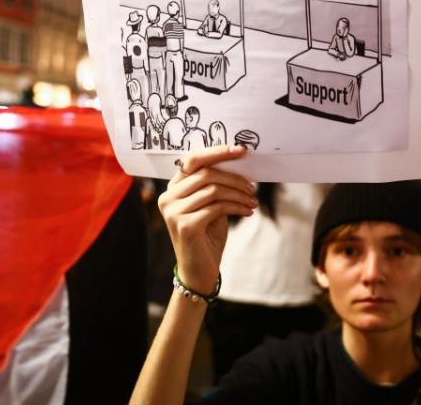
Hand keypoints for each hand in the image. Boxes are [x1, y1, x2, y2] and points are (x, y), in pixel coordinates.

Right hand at [158, 145, 254, 294]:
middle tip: (252, 187)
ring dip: (238, 194)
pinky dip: (236, 207)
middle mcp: (168, 197)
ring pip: (214, 190)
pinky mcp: (184, 226)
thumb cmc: (207, 235)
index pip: (193, 159)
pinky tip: (247, 211)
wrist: (199, 270)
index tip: (240, 150)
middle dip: (234, 178)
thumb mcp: (211, 204)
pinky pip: (217, 207)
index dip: (217, 152)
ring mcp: (173, 212)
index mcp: (173, 188)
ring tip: (252, 201)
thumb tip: (238, 161)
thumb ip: (215, 184)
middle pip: (207, 173)